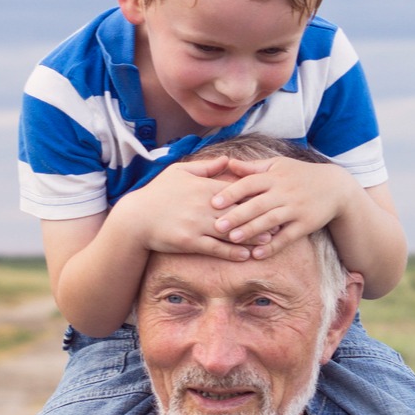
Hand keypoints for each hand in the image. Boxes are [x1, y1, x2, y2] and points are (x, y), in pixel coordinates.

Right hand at [113, 159, 270, 261]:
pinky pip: (215, 249)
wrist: (136, 218)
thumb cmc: (158, 193)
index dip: (254, 195)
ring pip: (230, 231)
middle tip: (279, 221)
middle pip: (238, 211)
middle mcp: (203, 205)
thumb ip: (207, 167)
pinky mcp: (190, 242)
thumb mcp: (179, 172)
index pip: (235, 190)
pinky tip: (246, 255)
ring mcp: (197, 225)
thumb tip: (229, 159)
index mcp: (203, 187)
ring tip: (269, 241)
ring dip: (251, 236)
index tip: (271, 198)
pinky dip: (232, 252)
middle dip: (259, 216)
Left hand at [207, 158, 354, 258]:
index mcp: (274, 177)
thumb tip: (228, 163)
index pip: (250, 183)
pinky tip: (257, 254)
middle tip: (217, 226)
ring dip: (252, 231)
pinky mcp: (306, 224)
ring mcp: (296, 209)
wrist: (335, 187)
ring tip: (233, 239)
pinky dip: (273, 246)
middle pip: (258, 204)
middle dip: (237, 215)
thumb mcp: (278, 165)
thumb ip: (252, 167)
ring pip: (271, 221)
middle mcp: (284, 192)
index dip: (232, 193)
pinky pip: (287, 237)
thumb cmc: (300, 174)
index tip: (213, 202)